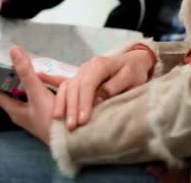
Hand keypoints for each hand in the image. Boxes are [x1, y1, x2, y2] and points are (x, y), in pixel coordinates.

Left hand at [0, 46, 54, 144]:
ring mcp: (32, 113)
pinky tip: (38, 79)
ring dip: (19, 81)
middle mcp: (20, 112)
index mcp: (14, 110)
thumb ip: (26, 73)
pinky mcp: (44, 112)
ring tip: (16, 66)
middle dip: (3, 78)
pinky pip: (34, 95)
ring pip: (21, 93)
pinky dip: (32, 85)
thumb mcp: (37, 94)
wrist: (72, 138)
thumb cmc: (50, 119)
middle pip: (7, 92)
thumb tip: (13, 50)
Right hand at [39, 50, 153, 130]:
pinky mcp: (78, 79)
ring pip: (66, 87)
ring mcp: (81, 72)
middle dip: (72, 107)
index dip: (84, 102)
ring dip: (63, 105)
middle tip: (72, 126)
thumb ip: (114, 87)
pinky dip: (59, 100)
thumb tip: (98, 99)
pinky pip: (64, 88)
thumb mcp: (131, 78)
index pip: (88, 83)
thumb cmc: (134, 72)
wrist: (133, 62)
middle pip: (74, 86)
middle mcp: (87, 66)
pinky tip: (56, 114)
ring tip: (59, 121)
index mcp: (100, 64)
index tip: (83, 120)